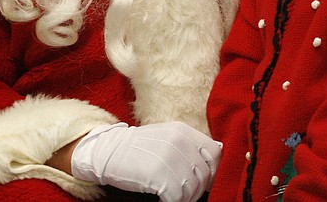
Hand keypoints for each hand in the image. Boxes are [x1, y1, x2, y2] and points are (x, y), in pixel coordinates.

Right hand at [70, 121, 220, 201]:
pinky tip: (162, 199)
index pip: (215, 153)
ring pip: (193, 189)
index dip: (213, 171)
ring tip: (172, 196)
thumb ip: (190, 143)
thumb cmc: (139, 147)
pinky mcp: (158, 174)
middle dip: (197, 189)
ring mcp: (169, 158)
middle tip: (183, 193)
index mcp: (184, 131)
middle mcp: (180, 142)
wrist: (108, 151)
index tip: (204, 181)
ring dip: (185, 198)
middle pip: (205, 174)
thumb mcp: (167, 136)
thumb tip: (218, 150)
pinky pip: (177, 198)